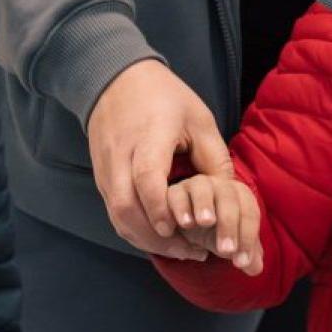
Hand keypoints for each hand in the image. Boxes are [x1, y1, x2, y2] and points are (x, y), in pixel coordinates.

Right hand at [87, 59, 234, 258]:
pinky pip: (114, 213)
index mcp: (148, 137)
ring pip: (117, 216)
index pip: (146, 179)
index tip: (184, 226)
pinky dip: (136, 231)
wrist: (116, 81)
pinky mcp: (101, 179)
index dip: (162, 207)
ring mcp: (106, 170)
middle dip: (156, 236)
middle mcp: (121, 157)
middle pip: (126, 207)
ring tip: (181, 251)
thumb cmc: (166, 98)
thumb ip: (214, 157)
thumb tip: (229, 194)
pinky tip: (161, 240)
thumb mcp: (199, 119)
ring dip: (147, 239)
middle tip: (190, 251)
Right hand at [168, 174, 263, 274]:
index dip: (248, 237)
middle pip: (228, 198)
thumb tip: (255, 268)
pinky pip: (175, 195)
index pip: (249, 212)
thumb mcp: (230, 244)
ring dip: (204, 204)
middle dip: (229, 225)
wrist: (187, 225)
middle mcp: (220, 185)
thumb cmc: (214, 232)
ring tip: (205, 223)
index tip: (242, 263)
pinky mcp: (174, 191)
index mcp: (240, 196)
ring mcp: (196, 185)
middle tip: (226, 251)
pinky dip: (177, 208)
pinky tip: (178, 227)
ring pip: (202, 187)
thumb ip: (245, 254)